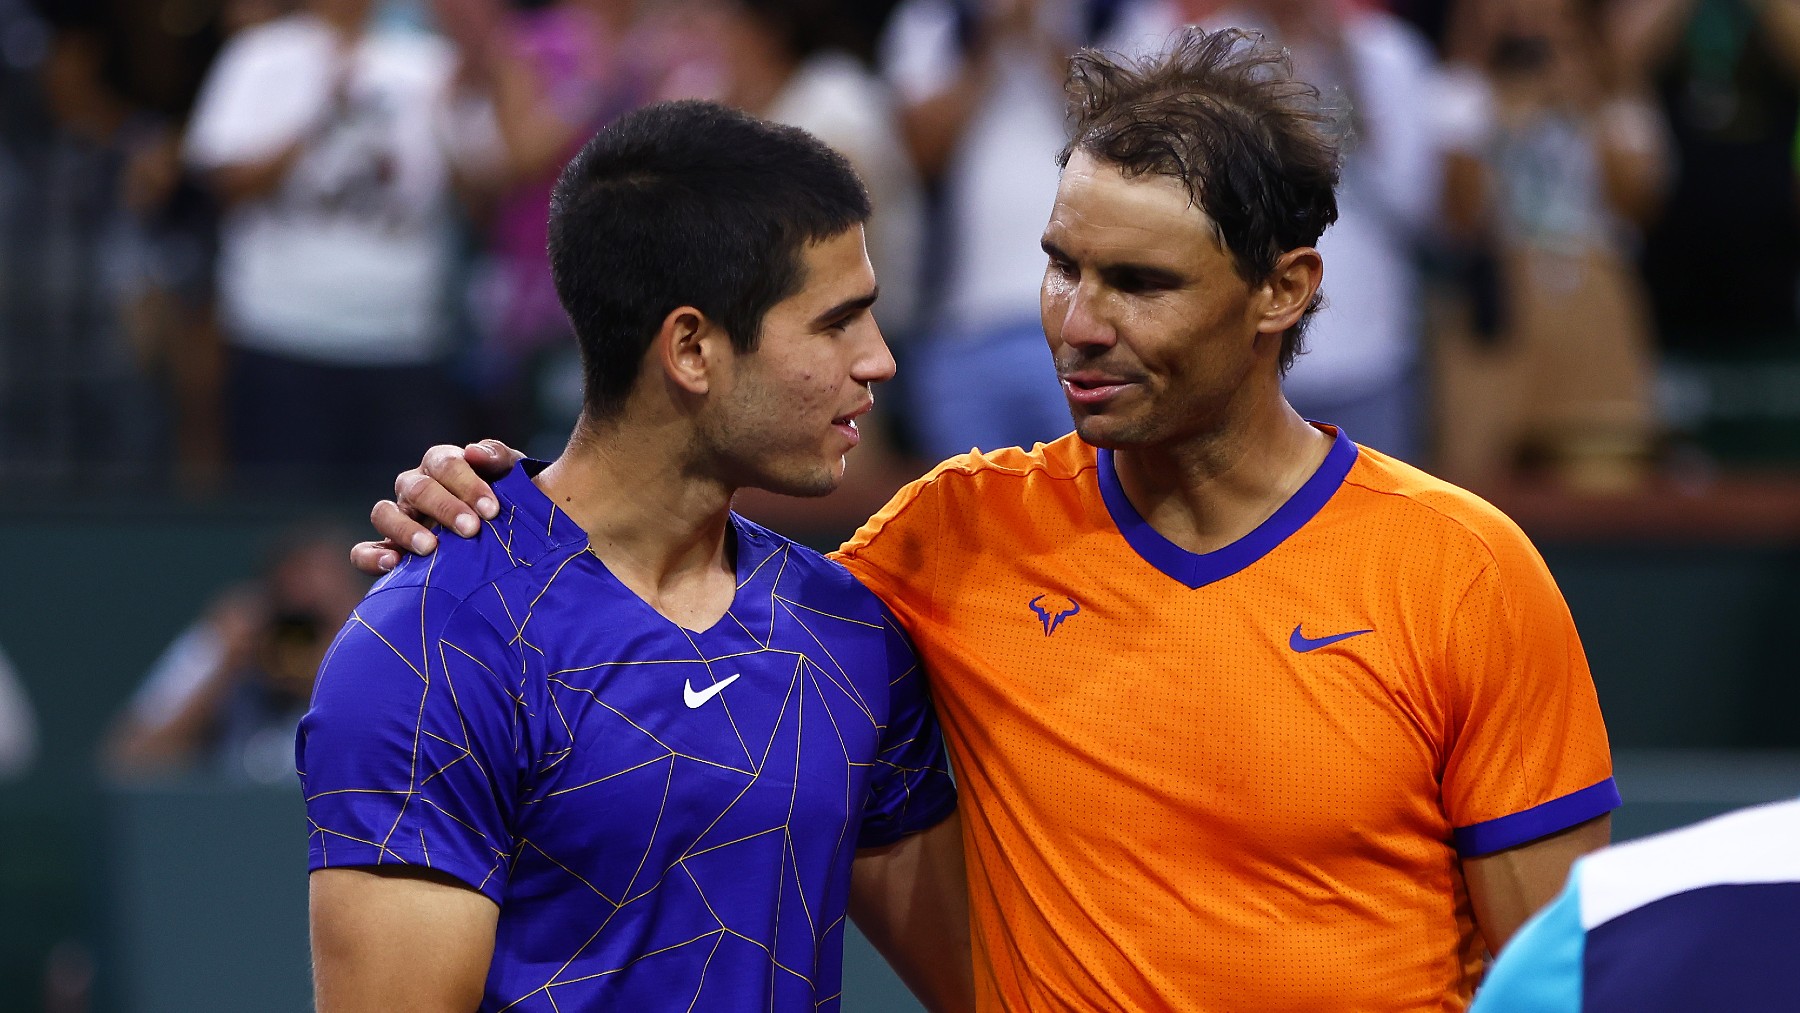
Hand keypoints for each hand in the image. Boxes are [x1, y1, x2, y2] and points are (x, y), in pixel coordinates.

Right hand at [350, 440, 522, 573]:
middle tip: (471, 530)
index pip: (446, 464)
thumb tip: (474, 451)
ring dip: (405, 529)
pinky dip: (371, 556)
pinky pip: (363, 550)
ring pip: (384, 513)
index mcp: (443, 465)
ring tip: (430, 548)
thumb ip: (499, 458)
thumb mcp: (513, 477)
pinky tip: (392, 564)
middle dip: (444, 508)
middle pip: (417, 489)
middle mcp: (415, 487)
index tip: (491, 509)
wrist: (511, 540)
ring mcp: (399, 517)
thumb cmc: (510, 503)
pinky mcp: (389, 549)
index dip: (467, 485)